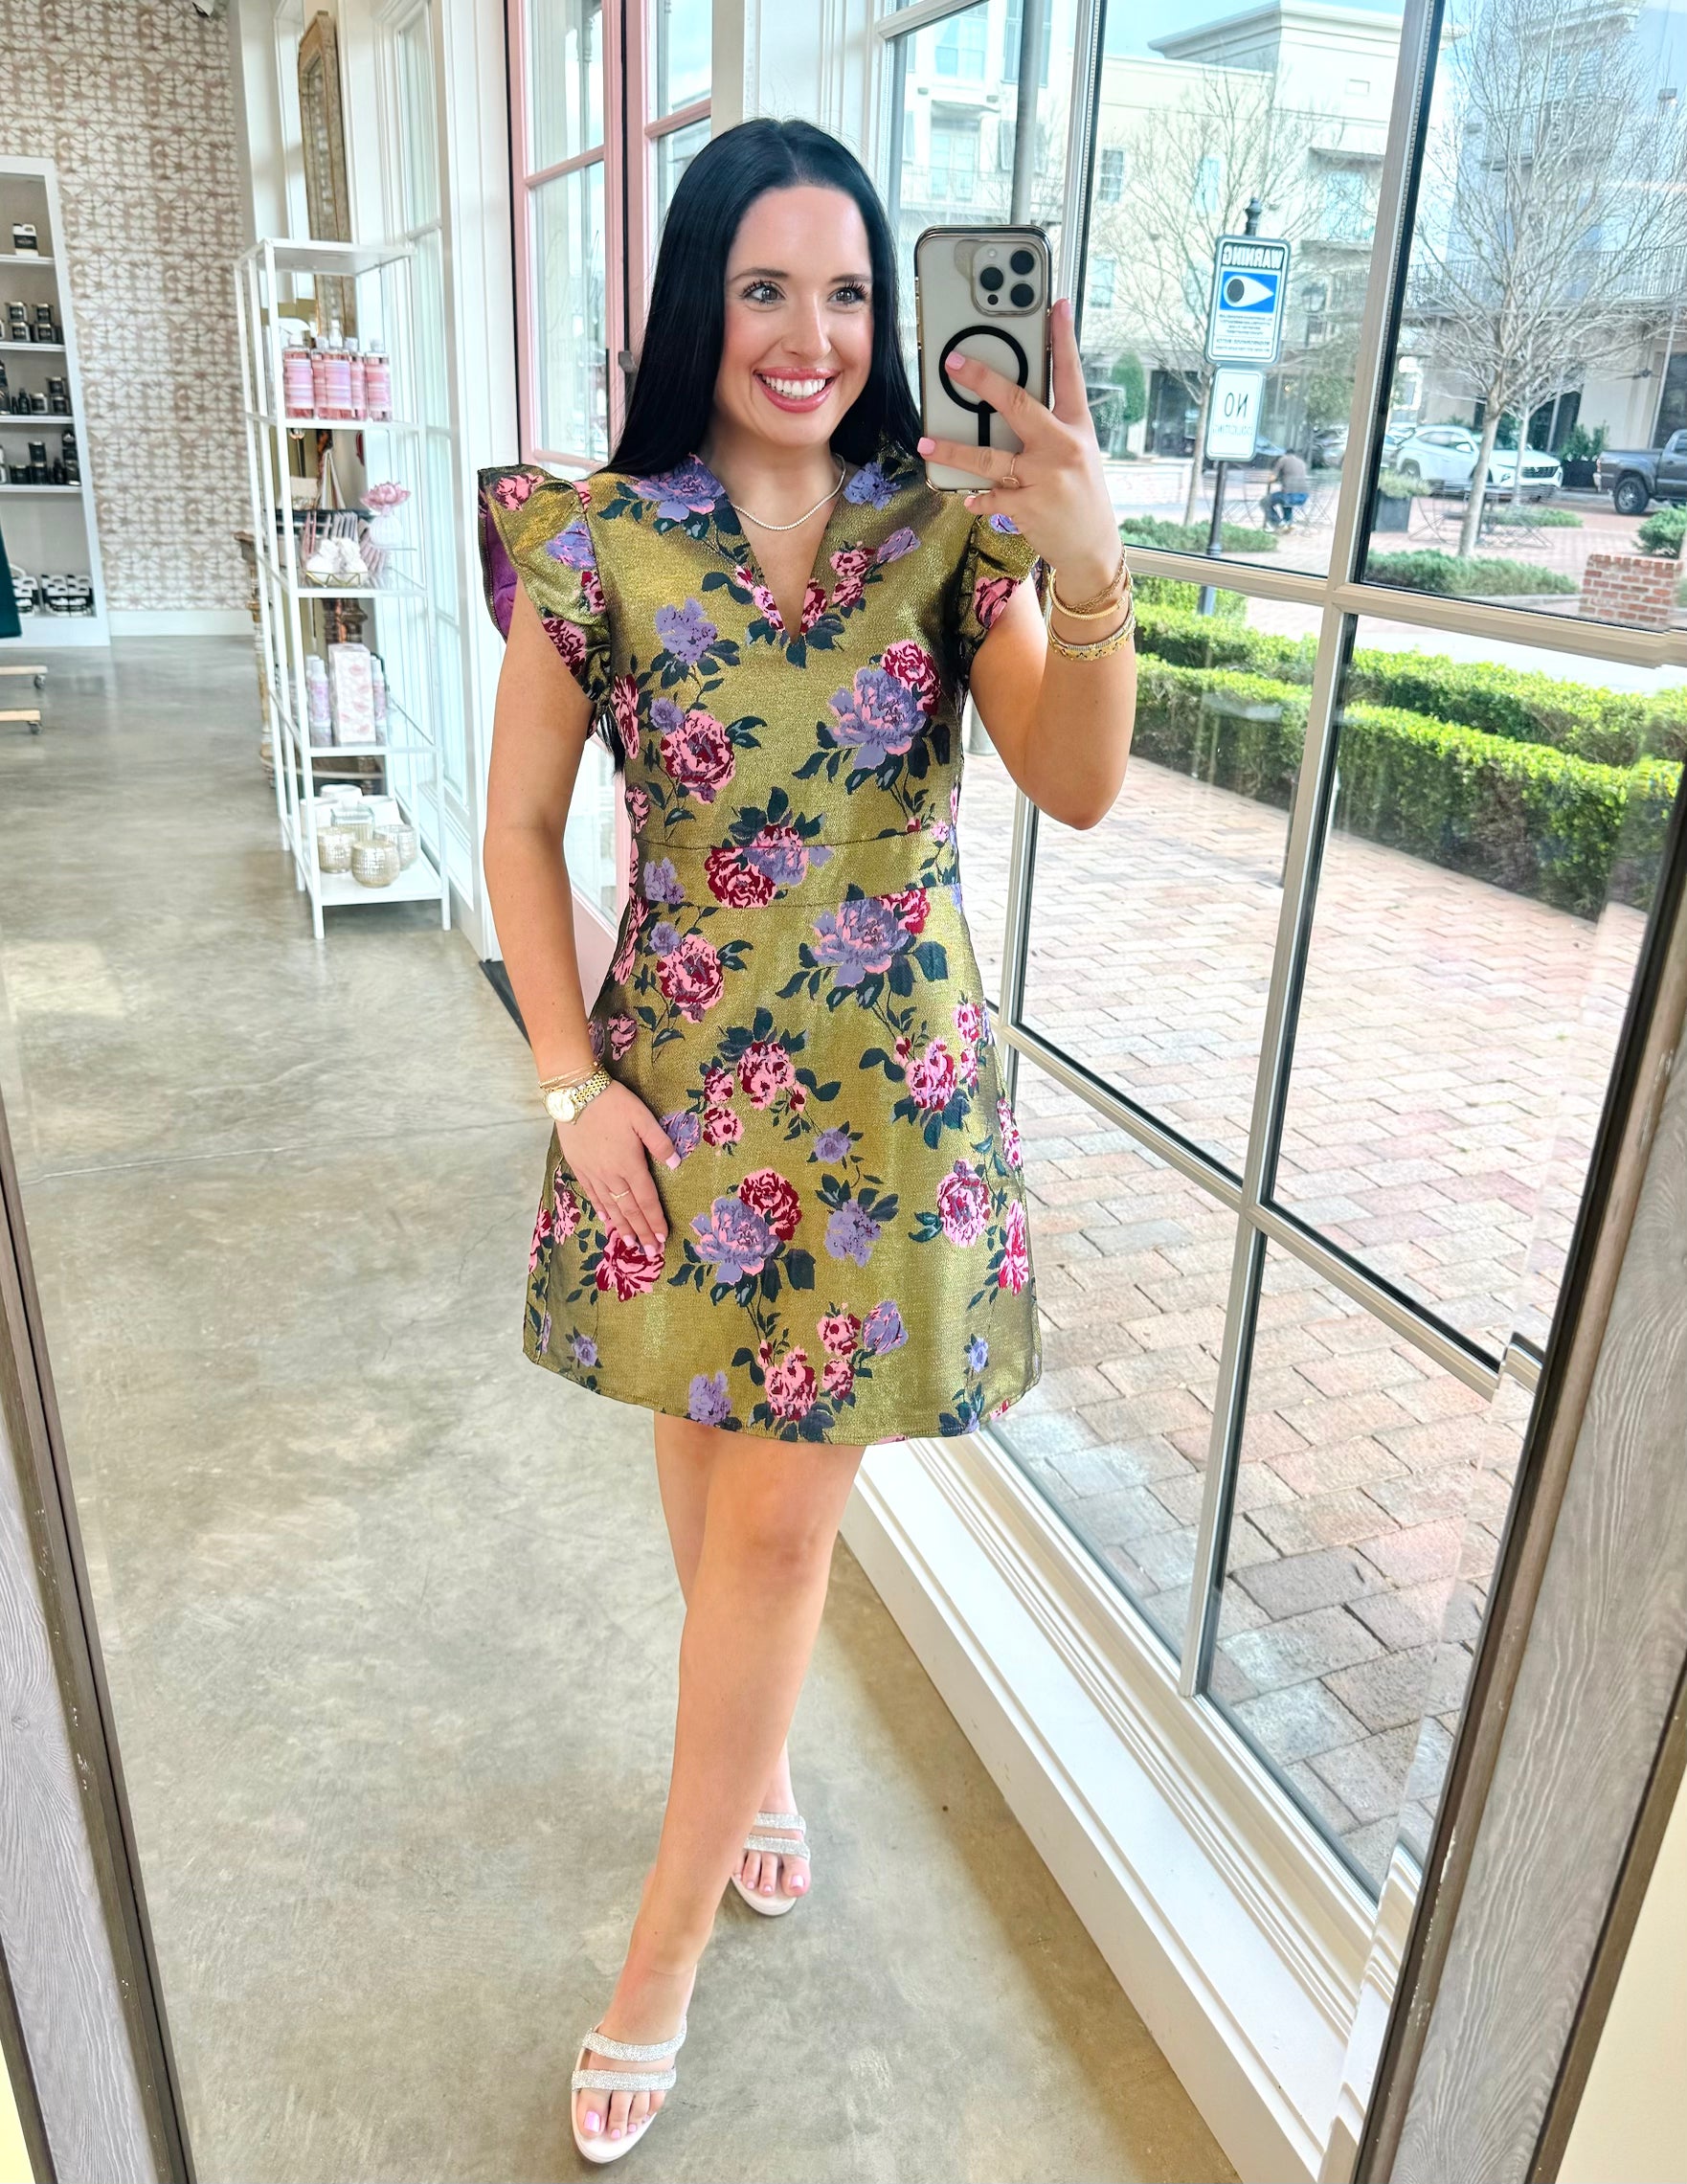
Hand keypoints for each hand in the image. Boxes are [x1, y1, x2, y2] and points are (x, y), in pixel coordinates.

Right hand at [556, 1080, 678, 1257]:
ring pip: (611, 1207)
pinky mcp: (579, 1168)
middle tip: (651, 1252)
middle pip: (630, 1210)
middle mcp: (612, 1174)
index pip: (647, 1200)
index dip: (655, 1220)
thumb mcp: (643, 1117)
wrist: (575, 1094)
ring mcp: (593, 1173)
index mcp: (630, 1164)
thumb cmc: (613, 1102)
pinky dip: (602, 1210)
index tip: (663, 1238)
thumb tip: (677, 1165)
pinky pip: (593, 1195)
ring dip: (623, 1227)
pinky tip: (607, 1220)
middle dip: (642, 1232)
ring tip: (631, 1244)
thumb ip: (660, 1143)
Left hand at [917, 296, 1119, 597]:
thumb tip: (1007, 407)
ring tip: (928, 441)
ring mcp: (1044, 477)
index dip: (1063, 338)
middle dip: (982, 380)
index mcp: (1077, 427)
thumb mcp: (1078, 453)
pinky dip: (976, 496)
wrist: (1094, 548)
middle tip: (953, 364)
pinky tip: (967, 496)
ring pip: (989, 456)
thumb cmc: (1081, 495)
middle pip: (1018, 404)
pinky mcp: (1028, 506)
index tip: (1057, 304)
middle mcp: (1062, 446)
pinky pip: (990, 495)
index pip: (1071, 374)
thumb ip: (1050, 428)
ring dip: (954, 449)